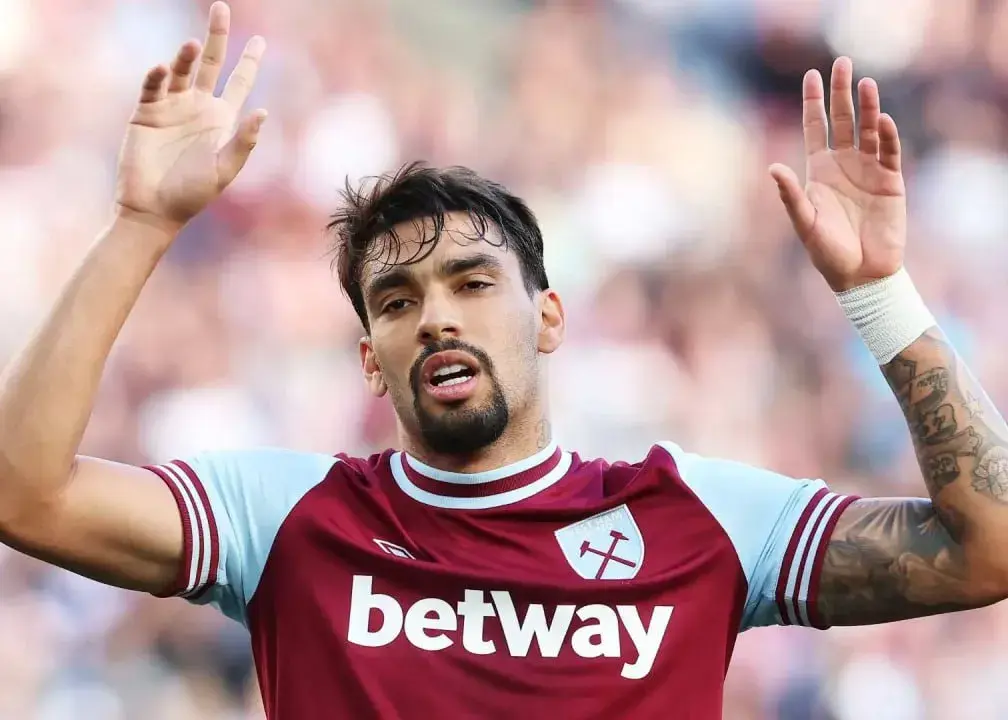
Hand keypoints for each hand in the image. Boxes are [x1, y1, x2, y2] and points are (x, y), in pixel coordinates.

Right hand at [115, 1, 265, 234]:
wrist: (154, 209)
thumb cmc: (192, 195)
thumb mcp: (224, 170)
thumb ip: (244, 142)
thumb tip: (264, 111)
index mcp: (221, 120)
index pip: (238, 83)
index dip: (249, 62)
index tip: (261, 40)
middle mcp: (197, 107)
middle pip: (210, 64)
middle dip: (217, 37)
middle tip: (221, 8)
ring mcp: (171, 107)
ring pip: (181, 70)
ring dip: (186, 56)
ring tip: (194, 44)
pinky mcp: (146, 112)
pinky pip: (152, 87)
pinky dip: (156, 76)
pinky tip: (161, 67)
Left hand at [770, 57, 905, 291]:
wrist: (861, 275)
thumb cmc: (828, 253)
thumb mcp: (805, 223)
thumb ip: (790, 196)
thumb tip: (772, 168)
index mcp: (818, 171)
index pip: (815, 127)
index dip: (813, 102)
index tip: (811, 75)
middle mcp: (843, 165)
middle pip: (842, 120)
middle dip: (840, 92)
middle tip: (841, 63)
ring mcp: (868, 170)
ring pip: (867, 130)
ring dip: (868, 106)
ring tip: (866, 82)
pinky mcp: (890, 181)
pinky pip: (889, 151)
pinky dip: (886, 135)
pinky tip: (882, 119)